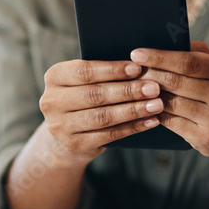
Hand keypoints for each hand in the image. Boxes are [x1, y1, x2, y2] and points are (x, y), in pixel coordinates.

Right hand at [40, 59, 163, 162]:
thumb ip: (102, 74)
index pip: (84, 71)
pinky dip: (133, 127)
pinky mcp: (74, 144)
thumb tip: (140, 64)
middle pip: (95, 94)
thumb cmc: (83, 98)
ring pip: (103, 116)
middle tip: (154, 87)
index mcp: (54, 77)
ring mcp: (60, 125)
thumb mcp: (83, 82)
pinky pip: (109, 135)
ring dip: (134, 110)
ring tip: (157, 104)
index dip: (112, 70)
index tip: (138, 68)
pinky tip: (150, 121)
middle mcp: (51, 101)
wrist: (64, 136)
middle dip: (128, 91)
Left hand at [129, 41, 208, 170]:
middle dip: (148, 75)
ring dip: (146, 94)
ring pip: (170, 103)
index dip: (160, 57)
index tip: (136, 53)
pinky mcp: (205, 138)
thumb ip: (194, 53)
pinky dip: (152, 111)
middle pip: (176, 82)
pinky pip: (170, 122)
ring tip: (130, 86)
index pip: (188, 61)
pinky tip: (140, 105)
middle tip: (127, 70)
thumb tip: (159, 43)